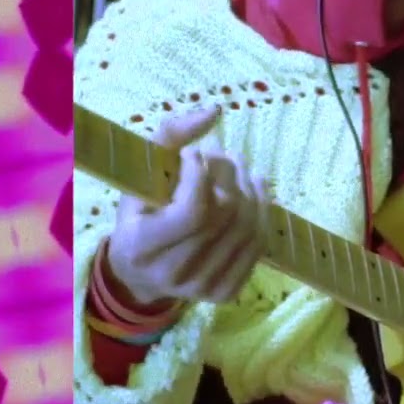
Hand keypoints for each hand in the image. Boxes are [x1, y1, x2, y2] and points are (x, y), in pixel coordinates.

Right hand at [104, 105, 268, 306]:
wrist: (142, 274)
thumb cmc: (140, 214)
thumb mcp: (140, 176)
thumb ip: (171, 137)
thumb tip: (215, 111)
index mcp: (142, 246)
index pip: (192, 211)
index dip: (202, 176)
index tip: (196, 154)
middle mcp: (172, 273)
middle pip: (223, 215)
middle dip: (229, 175)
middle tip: (225, 154)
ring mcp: (202, 287)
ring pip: (245, 227)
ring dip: (250, 187)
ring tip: (241, 165)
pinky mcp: (226, 292)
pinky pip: (258, 244)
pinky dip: (262, 210)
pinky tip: (255, 188)